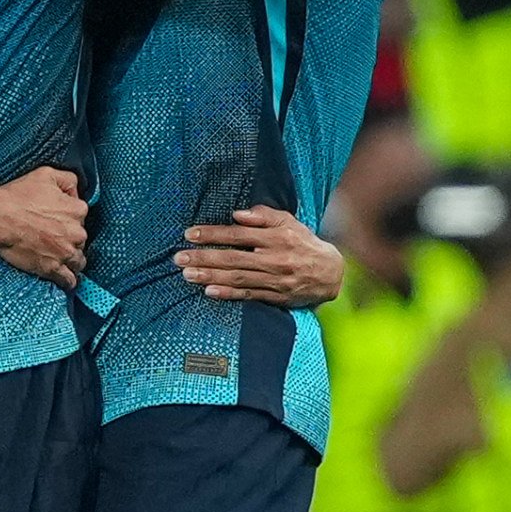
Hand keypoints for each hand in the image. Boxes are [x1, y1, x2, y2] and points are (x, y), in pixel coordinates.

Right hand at [0, 167, 90, 282]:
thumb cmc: (18, 196)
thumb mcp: (46, 174)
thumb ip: (68, 180)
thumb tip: (76, 191)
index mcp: (77, 209)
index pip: (81, 216)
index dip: (69, 218)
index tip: (57, 220)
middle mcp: (77, 232)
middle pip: (81, 240)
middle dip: (70, 240)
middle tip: (52, 238)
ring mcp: (66, 253)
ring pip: (78, 261)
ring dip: (70, 260)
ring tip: (56, 258)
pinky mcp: (53, 269)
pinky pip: (69, 280)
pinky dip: (67, 280)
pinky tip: (61, 277)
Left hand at [176, 205, 341, 306]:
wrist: (331, 273)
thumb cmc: (303, 243)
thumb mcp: (289, 222)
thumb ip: (263, 216)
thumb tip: (237, 214)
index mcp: (276, 237)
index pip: (239, 235)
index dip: (213, 234)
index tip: (190, 234)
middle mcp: (274, 259)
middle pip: (233, 258)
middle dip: (204, 258)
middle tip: (179, 258)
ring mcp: (274, 280)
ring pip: (237, 278)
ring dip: (210, 276)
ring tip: (187, 274)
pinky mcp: (275, 297)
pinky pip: (248, 295)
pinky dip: (228, 294)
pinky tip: (209, 292)